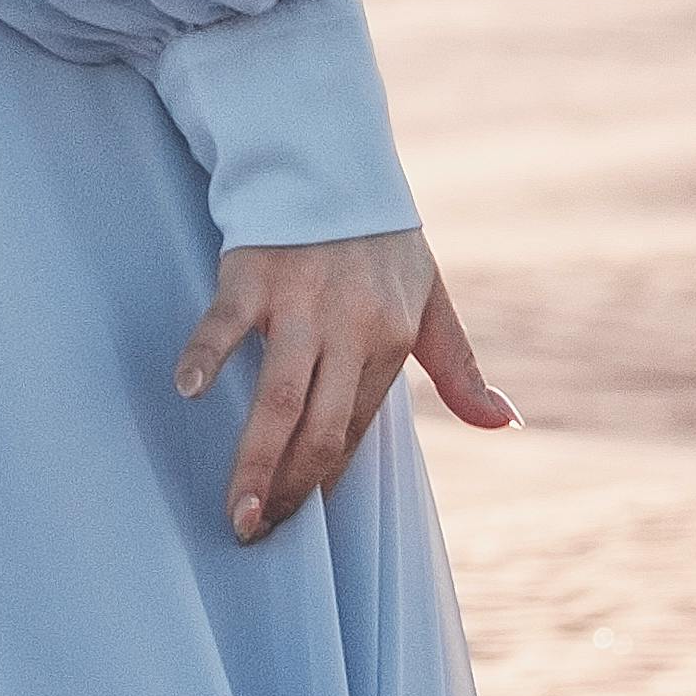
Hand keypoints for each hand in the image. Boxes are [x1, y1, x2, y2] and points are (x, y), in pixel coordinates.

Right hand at [176, 230, 514, 540]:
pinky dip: (206, 354)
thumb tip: (508, 425)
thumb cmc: (382, 242)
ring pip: (280, 398)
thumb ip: (460, 369)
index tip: (294, 518)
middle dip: (291, 488)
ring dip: (257, 460)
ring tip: (238, 512)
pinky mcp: (255, 273)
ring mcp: (300, 303)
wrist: (335, 163)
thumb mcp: (432, 302)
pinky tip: (187, 391)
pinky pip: (227, 322)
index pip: (356, 429)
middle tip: (257, 533)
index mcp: (391, 341)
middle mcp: (350, 329)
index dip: (324, 479)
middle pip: (322, 428)